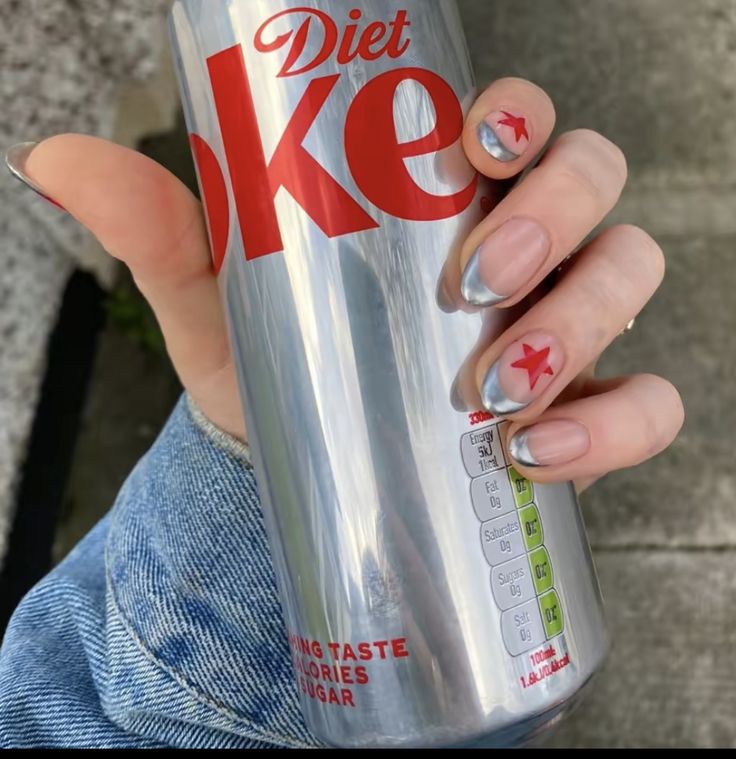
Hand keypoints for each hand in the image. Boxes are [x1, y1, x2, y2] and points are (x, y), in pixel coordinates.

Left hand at [10, 77, 682, 491]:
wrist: (307, 466)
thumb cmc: (282, 366)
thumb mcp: (226, 295)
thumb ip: (160, 228)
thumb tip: (59, 159)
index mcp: (451, 202)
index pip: (519, 130)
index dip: (522, 120)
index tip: (477, 150)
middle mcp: (524, 250)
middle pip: (594, 191)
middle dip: (555, 222)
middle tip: (473, 285)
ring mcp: (564, 327)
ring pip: (630, 278)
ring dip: (581, 322)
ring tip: (498, 388)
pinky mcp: (587, 408)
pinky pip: (649, 401)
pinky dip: (619, 422)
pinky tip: (542, 452)